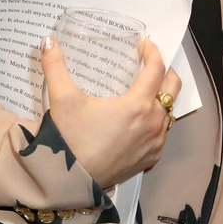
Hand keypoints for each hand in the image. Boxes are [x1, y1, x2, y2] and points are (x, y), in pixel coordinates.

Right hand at [42, 37, 181, 189]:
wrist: (68, 182)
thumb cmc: (69, 140)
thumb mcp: (62, 99)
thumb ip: (55, 66)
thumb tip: (48, 41)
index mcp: (138, 105)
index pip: (157, 69)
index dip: (153, 52)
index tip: (145, 45)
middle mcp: (154, 123)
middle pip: (173, 88)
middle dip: (165, 71)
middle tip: (151, 64)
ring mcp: (155, 143)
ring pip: (169, 113)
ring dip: (161, 98)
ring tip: (146, 91)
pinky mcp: (151, 159)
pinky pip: (162, 135)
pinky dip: (156, 123)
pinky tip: (140, 121)